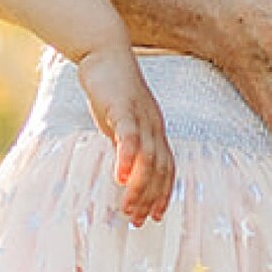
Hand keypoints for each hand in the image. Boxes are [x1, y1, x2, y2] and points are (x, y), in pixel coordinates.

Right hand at [75, 41, 175, 222]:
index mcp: (155, 129)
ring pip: (148, 157)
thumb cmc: (111, 87)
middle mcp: (153, 124)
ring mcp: (141, 115)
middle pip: (160, 167)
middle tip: (138, 221)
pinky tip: (120, 177)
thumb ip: (126, 143)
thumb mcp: (121, 120)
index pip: (167, 167)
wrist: (105, 51)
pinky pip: (129, 136)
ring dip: (140, 186)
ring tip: (128, 208)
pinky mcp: (123, 106)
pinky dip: (128, 158)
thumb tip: (124, 169)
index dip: (163, 193)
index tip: (156, 216)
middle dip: (151, 197)